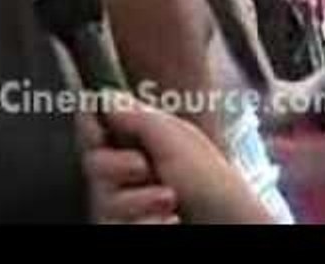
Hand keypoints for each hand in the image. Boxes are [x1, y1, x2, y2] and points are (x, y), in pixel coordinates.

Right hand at [78, 99, 272, 224]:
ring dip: (135, 202)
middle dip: (115, 167)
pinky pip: (113, 225)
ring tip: (170, 203)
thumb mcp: (176, 140)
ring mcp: (131, 204)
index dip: (91, 129)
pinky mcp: (132, 226)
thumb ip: (137, 117)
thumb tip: (104, 95)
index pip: (98, 129)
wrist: (233, 227)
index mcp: (141, 142)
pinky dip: (141, 224)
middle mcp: (132, 172)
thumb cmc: (214, 184)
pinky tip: (168, 222)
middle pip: (92, 164)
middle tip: (144, 168)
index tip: (97, 133)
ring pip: (100, 200)